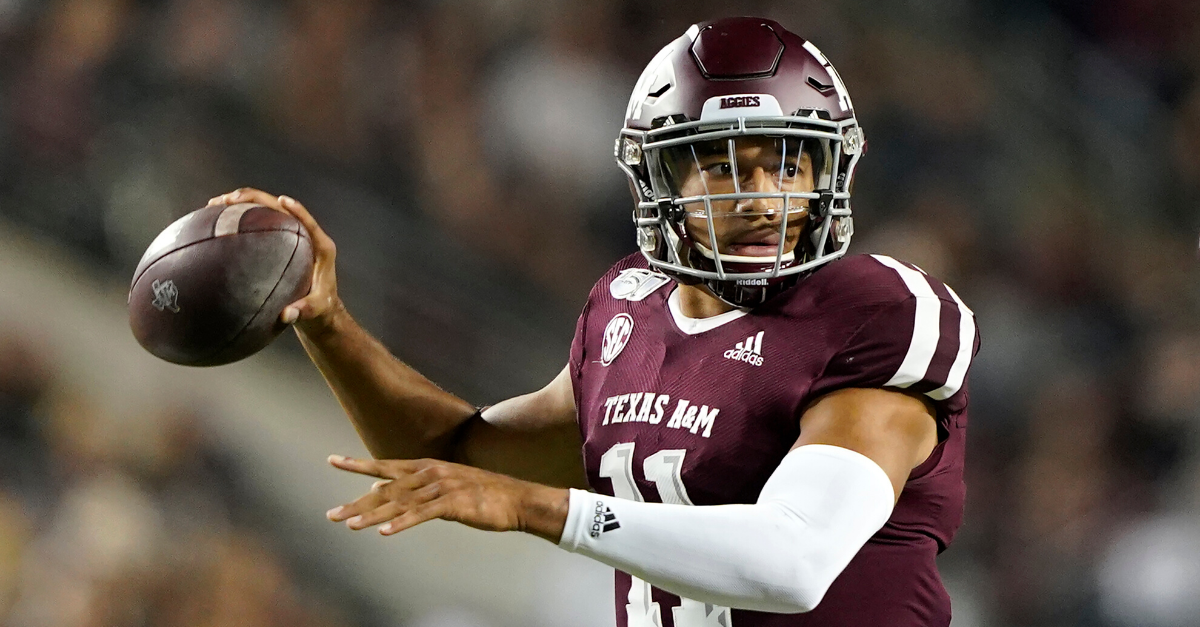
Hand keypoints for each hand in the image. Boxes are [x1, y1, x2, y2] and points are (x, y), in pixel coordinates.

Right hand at [207, 188, 341, 334]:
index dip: (296, 209)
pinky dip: (243, 216)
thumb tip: (287, 315)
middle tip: (227, 200)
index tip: (282, 200)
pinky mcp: (281, 240)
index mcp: (321, 247)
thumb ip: (303, 311)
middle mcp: (307, 236)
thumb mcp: (315, 310)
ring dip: (244, 203)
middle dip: (255, 199)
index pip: (308, 222)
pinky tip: (220, 219)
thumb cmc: (321, 308)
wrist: (320, 310)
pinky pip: (262, 222)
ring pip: (269, 210)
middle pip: (282, 208)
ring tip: (217, 203)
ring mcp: (293, 235)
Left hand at [325, 455, 569, 542]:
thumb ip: (413, 491)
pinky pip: (422, 515)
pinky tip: (384, 532)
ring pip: (399, 503)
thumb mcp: (443, 488)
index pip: (385, 466)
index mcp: (426, 467)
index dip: (358, 464)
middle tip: (331, 515)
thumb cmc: (480, 494)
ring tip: (349, 525)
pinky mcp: (453, 504)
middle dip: (357, 503)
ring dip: (372, 516)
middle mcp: (429, 473)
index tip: (332, 460)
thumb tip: (380, 493)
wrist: (516, 499)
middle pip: (386, 489)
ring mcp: (441, 487)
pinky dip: (402, 523)